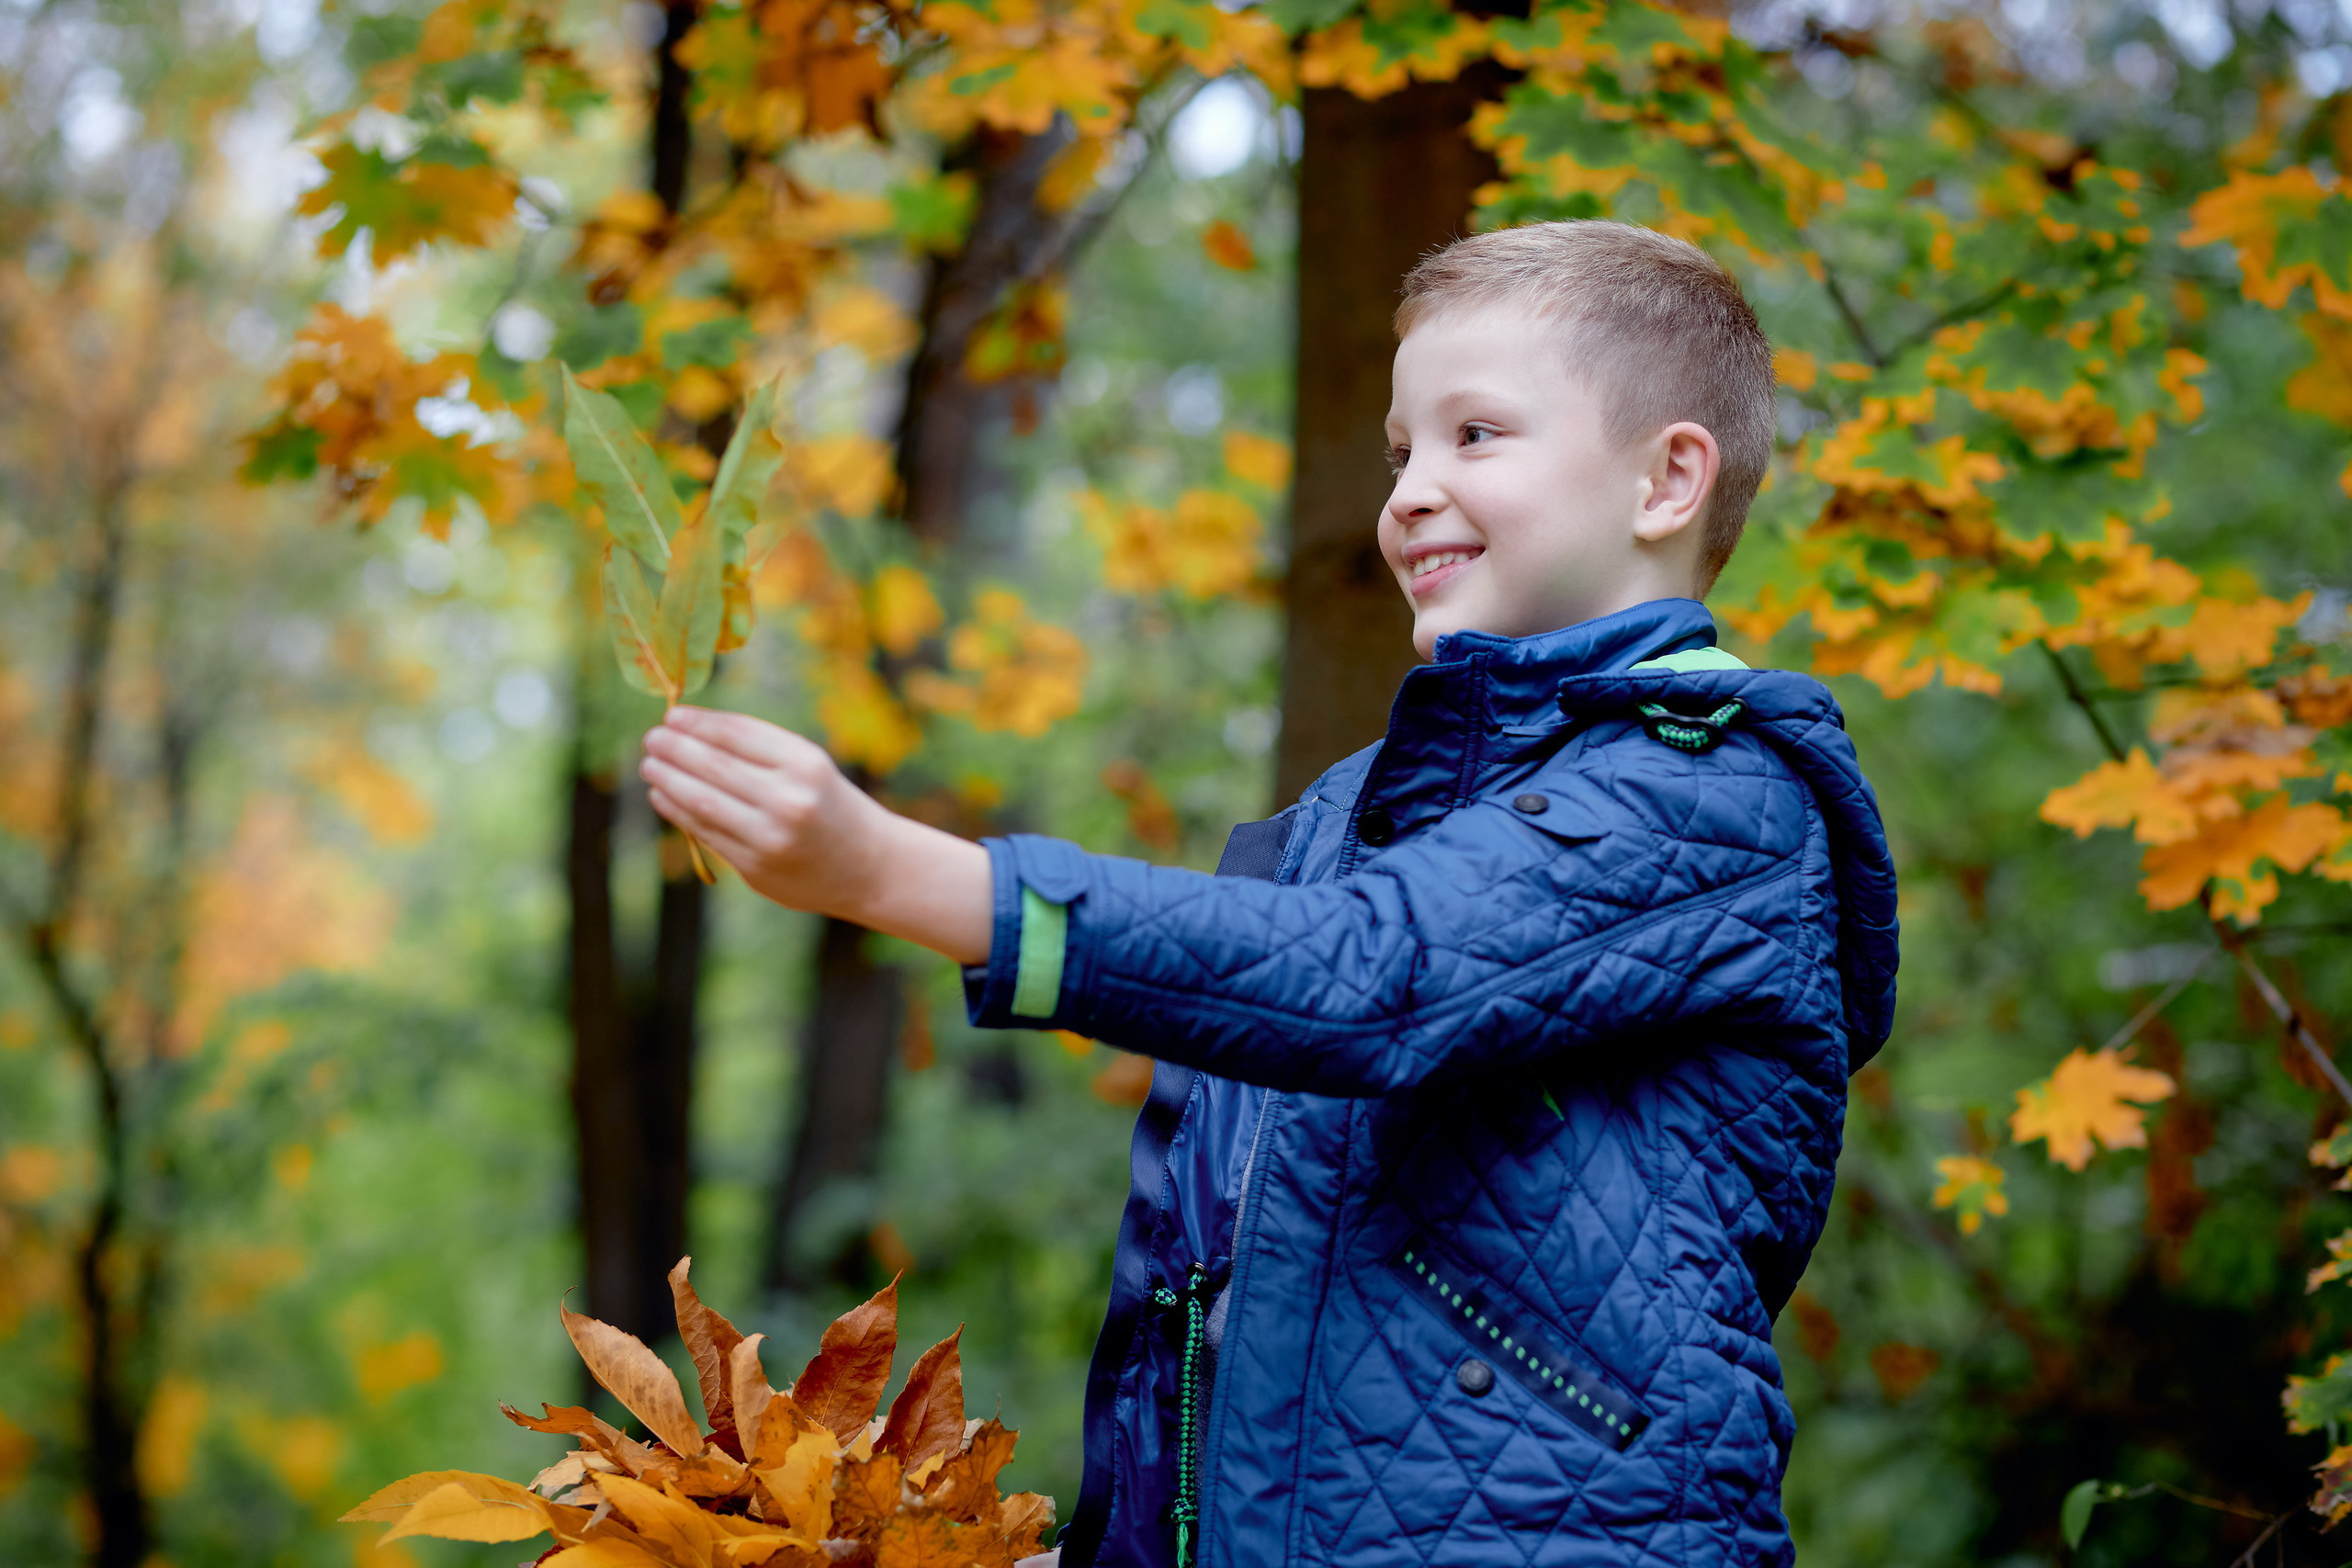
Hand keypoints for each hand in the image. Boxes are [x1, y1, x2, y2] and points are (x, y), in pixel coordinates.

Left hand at [639, 707, 993, 962]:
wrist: (870, 867)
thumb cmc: (831, 806)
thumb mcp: (809, 767)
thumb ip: (759, 751)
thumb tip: (691, 730)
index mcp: (805, 764)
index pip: (737, 735)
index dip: (699, 723)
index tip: (672, 715)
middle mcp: (789, 799)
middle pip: (714, 767)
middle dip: (675, 749)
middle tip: (651, 738)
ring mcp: (771, 837)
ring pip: (703, 802)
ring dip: (668, 780)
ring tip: (650, 766)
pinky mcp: (757, 868)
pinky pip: (707, 834)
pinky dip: (678, 812)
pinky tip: (663, 796)